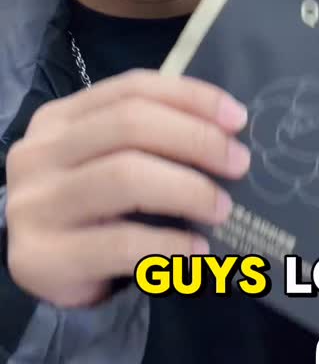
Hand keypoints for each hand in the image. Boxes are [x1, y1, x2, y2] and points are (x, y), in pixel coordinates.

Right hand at [5, 70, 248, 308]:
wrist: (37, 274)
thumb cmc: (88, 210)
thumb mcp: (105, 161)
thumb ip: (147, 141)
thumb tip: (226, 136)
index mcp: (59, 119)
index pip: (132, 89)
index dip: (190, 98)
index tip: (237, 118)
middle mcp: (39, 153)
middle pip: (129, 125)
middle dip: (196, 139)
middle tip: (239, 163)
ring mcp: (35, 204)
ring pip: (125, 177)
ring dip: (188, 190)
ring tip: (222, 209)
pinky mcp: (43, 257)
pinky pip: (120, 242)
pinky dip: (169, 244)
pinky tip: (195, 251)